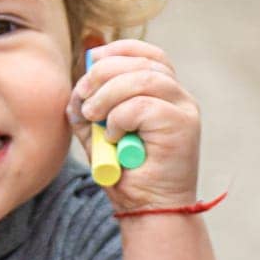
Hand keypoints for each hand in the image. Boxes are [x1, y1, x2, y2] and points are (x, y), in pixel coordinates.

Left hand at [66, 40, 199, 208]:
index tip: (92, 61)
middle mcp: (178, 97)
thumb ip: (88, 112)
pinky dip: (120, 118)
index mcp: (163, 94)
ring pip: (143, 79)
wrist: (148, 210)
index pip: (148, 54)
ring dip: (108, 95)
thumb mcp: (98, 137)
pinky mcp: (183, 125)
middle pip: (142, 62)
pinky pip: (143, 106)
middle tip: (84, 97)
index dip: (119, 50)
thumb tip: (76, 89)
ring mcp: (183, 109)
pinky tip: (114, 137)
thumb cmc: (127, 176)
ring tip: (94, 117)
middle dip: (104, 73)